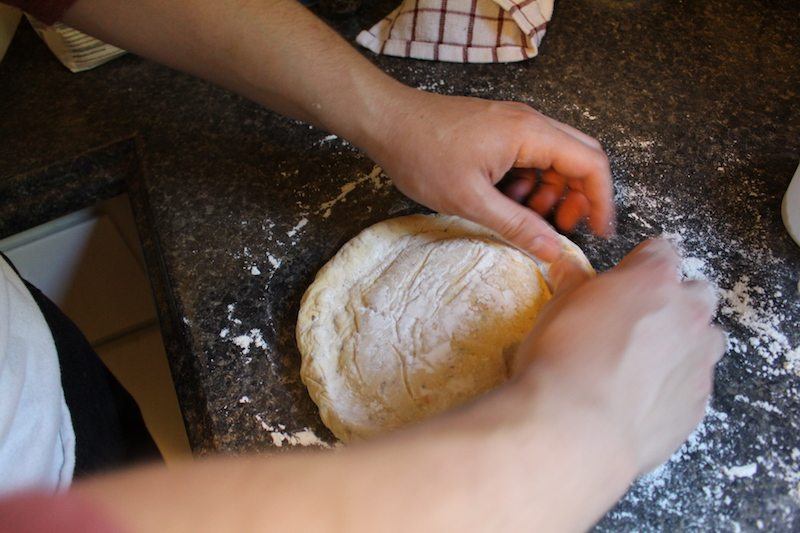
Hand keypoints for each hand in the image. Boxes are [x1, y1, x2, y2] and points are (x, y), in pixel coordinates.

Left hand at [365, 89, 613, 260]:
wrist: (386, 121)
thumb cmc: (422, 154)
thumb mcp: (471, 200)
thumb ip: (517, 226)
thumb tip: (553, 251)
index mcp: (530, 133)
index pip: (590, 164)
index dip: (601, 200)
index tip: (598, 231)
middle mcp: (528, 123)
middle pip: (577, 159)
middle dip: (576, 198)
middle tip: (559, 229)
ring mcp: (512, 124)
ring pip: (552, 159)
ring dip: (549, 192)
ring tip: (525, 218)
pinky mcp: (497, 130)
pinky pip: (528, 157)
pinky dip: (527, 183)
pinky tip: (505, 201)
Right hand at [513, 239, 725, 474]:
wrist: (577, 427)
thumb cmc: (563, 360)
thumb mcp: (555, 309)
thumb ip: (572, 284)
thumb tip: (567, 270)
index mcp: (653, 280)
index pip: (661, 251)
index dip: (640, 263)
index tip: (624, 278)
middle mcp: (688, 315)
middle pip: (698, 293)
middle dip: (674, 301)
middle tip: (636, 321)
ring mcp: (700, 361)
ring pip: (707, 340)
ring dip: (684, 344)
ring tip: (643, 364)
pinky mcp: (698, 404)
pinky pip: (695, 385)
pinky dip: (674, 386)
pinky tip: (640, 399)